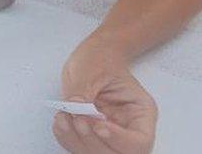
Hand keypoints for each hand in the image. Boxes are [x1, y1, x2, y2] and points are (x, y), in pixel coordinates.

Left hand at [52, 39, 157, 153]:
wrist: (92, 57)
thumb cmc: (100, 60)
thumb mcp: (92, 69)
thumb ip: (83, 91)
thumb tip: (75, 107)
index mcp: (140, 112)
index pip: (139, 142)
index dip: (118, 139)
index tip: (98, 125)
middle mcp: (127, 129)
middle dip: (93, 141)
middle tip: (77, 118)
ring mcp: (108, 134)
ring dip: (76, 140)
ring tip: (65, 116)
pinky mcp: (90, 135)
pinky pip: (77, 147)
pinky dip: (66, 138)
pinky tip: (61, 120)